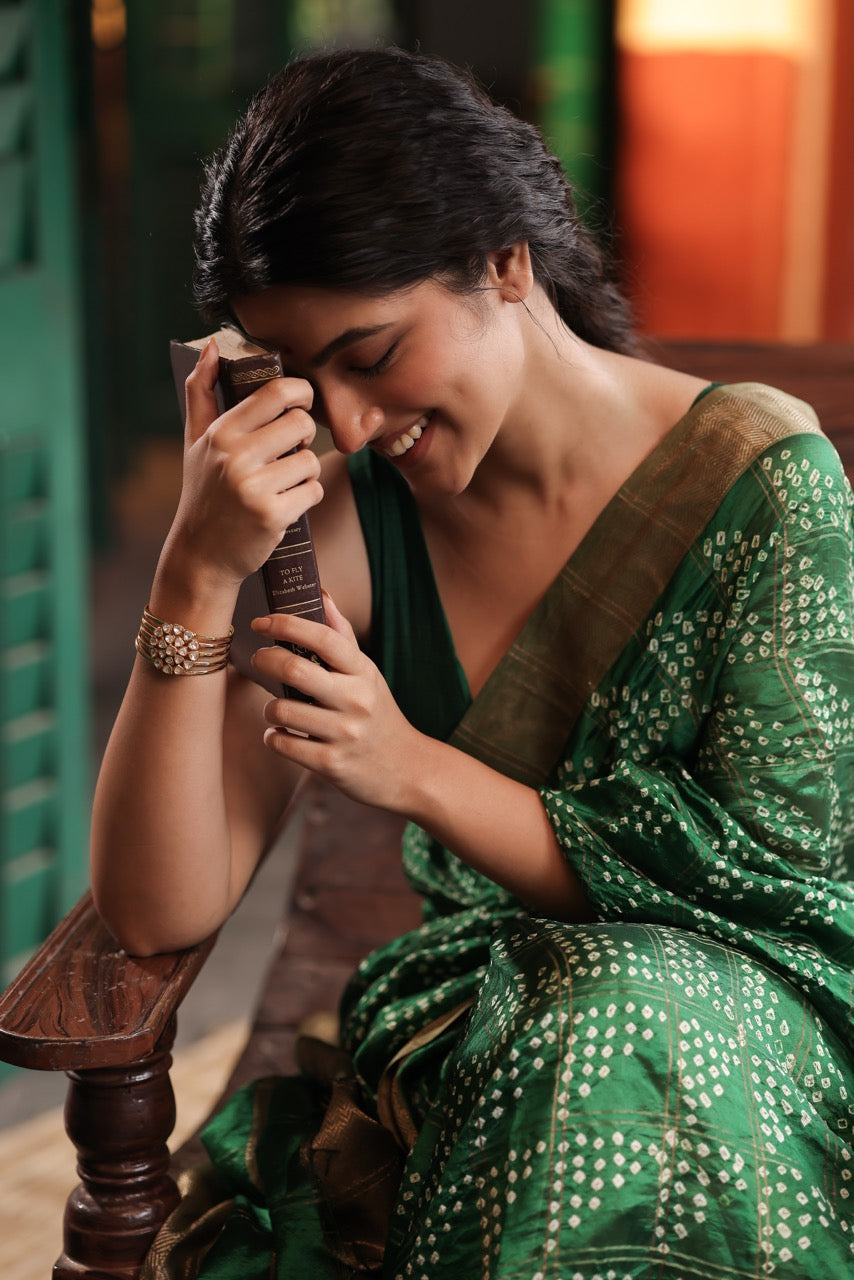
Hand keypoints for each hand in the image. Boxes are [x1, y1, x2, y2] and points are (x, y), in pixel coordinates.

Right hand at [167, 338, 324, 588]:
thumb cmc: (203, 493)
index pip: (277, 393)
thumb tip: (212, 347)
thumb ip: (202, 393)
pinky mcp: (272, 515)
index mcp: (221, 433)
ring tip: (283, 484)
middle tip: (290, 452)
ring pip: (311, 461)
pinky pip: (313, 492)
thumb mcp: (195, 442)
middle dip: (305, 438)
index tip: (300, 406)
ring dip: (306, 473)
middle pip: (302, 424)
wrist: (201, 555)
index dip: (301, 394)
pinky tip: (285, 505)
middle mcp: (235, 456)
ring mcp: (254, 487)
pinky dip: (306, 498)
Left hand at [250, 593, 424, 811]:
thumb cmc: (378, 714)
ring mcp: (344, 733)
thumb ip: (342, 636)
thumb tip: (321, 593)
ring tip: (278, 710)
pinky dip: (273, 736)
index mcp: (363, 672)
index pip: (323, 638)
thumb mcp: (367, 674)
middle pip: (295, 670)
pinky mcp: (331, 763)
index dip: (287, 624)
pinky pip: (282, 743)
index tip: (261, 622)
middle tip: (259, 660)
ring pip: (281, 710)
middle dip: (266, 661)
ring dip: (269, 708)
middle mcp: (356, 700)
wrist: (406, 769)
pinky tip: (282, 734)